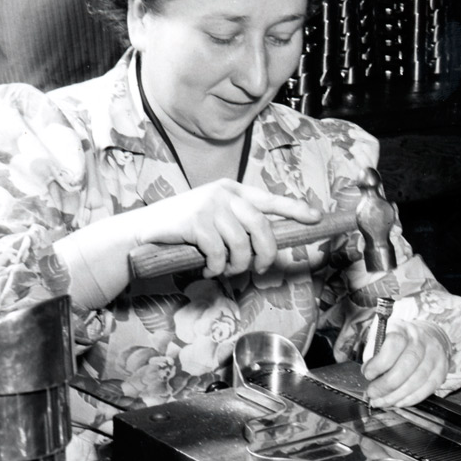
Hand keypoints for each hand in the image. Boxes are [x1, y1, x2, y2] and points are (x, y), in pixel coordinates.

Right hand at [132, 179, 320, 277]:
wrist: (143, 230)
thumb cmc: (183, 229)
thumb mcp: (213, 216)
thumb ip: (237, 222)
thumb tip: (266, 244)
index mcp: (232, 190)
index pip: (270, 199)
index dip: (295, 209)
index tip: (316, 217)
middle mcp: (223, 194)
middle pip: (261, 226)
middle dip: (266, 253)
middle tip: (260, 269)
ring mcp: (209, 206)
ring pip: (241, 245)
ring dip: (236, 266)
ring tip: (224, 270)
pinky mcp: (195, 222)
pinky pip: (219, 253)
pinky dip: (216, 267)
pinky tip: (207, 268)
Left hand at [361, 319, 450, 407]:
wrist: (427, 337)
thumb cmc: (398, 340)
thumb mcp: (381, 337)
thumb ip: (372, 352)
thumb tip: (367, 373)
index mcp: (402, 329)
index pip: (394, 344)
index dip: (380, 362)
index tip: (368, 374)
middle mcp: (421, 340)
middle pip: (407, 364)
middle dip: (386, 384)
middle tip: (372, 393)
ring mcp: (434, 356)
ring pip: (417, 380)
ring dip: (396, 395)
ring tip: (381, 401)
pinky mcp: (440, 371)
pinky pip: (426, 389)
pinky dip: (410, 399)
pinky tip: (397, 402)